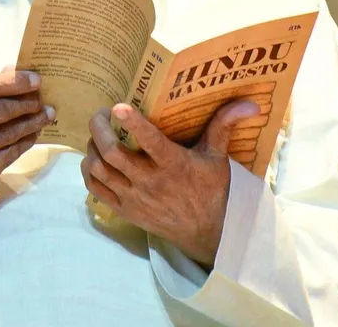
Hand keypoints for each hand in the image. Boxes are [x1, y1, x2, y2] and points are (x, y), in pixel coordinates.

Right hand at [0, 67, 54, 208]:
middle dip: (25, 102)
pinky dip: (25, 142)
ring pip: (7, 134)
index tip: (35, 79)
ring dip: (31, 122)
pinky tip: (33, 133)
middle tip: (41, 98)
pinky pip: (8, 155)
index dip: (12, 82)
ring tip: (45, 114)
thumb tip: (13, 71)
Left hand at [82, 100, 260, 266]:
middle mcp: (151, 181)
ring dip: (91, 147)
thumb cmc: (211, 189)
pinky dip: (88, 170)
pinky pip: (95, 188)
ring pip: (100, 169)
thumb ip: (224, 126)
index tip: (118, 106)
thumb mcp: (218, 157)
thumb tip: (249, 104)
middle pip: (113, 153)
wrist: (206, 233)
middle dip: (99, 129)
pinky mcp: (124, 210)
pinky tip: (93, 157)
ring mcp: (134, 197)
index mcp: (174, 165)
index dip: (133, 123)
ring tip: (98, 134)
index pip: (150, 142)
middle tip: (101, 114)